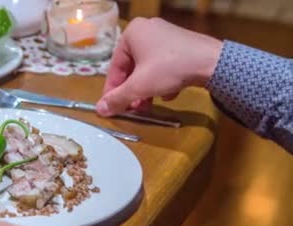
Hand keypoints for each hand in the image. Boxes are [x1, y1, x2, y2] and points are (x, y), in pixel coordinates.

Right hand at [97, 18, 223, 115]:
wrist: (212, 62)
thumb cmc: (169, 68)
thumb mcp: (139, 87)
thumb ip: (117, 99)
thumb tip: (99, 110)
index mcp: (132, 33)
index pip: (115, 67)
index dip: (112, 90)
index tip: (112, 107)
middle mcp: (147, 30)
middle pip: (132, 68)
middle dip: (132, 91)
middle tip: (133, 109)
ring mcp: (166, 36)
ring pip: (148, 68)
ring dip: (146, 90)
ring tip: (149, 105)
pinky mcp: (181, 45)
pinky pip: (164, 65)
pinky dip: (162, 81)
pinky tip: (169, 94)